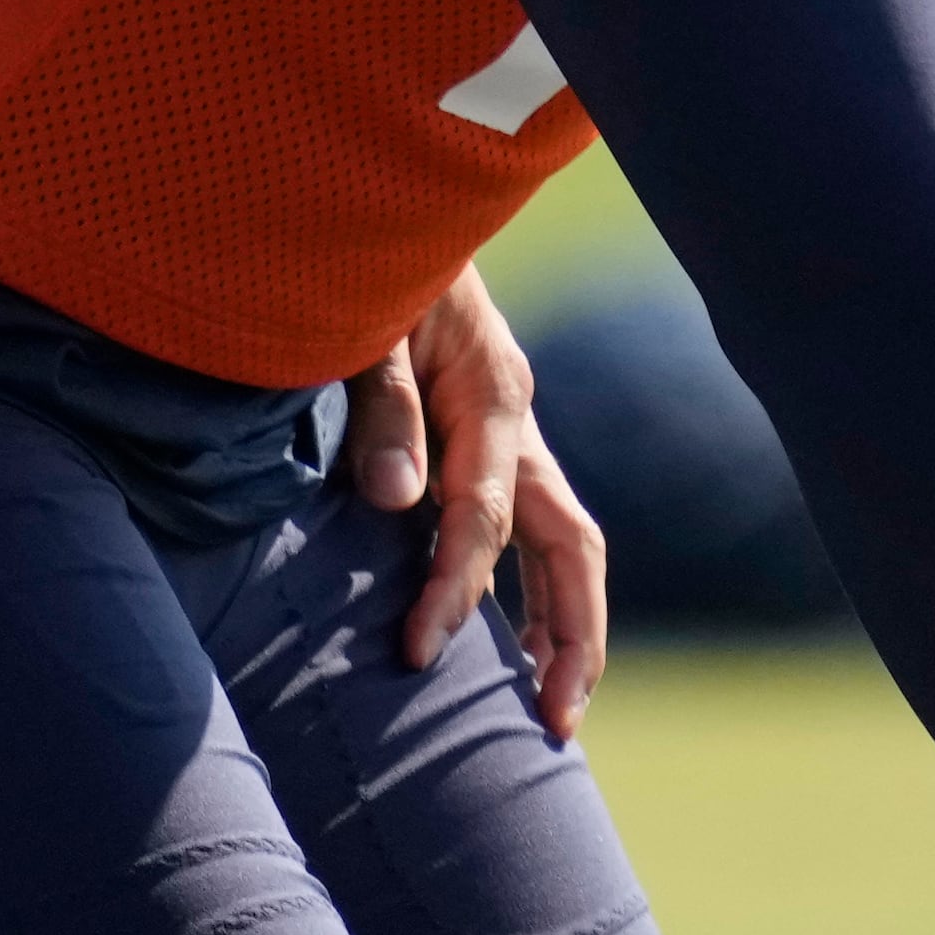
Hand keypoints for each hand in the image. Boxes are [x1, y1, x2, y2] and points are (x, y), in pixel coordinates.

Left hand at [344, 262, 611, 740]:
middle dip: (572, 637)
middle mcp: (515, 421)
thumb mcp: (362, 322)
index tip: (417, 652)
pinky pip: (532, 530)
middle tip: (551, 725)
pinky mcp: (487, 441)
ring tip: (550, 711)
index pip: (482, 516)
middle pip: (572, 544)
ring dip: (567, 627)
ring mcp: (510, 433)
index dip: (455, 588)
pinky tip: (518, 647)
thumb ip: (381, 404)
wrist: (377, 210)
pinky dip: (535, 594)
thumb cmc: (362, 267)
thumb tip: (395, 500)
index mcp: (490, 393)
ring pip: (565, 544)